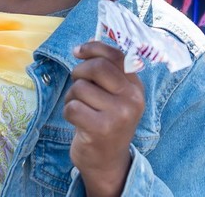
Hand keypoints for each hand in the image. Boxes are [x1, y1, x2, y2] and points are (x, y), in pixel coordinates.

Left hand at [64, 41, 144, 196]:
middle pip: (97, 67)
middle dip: (79, 72)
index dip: (93, 48)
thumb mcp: (114, 96)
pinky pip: (72, 107)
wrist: (107, 163)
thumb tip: (89, 41)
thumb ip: (106, 71)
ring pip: (80, 88)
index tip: (78, 51)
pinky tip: (77, 121)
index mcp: (136, 88)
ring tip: (81, 109)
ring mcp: (119, 115)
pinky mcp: (101, 129)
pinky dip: (68, 112)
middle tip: (77, 83)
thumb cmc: (106, 122)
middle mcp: (132, 100)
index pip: (117, 56)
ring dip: (72, 96)